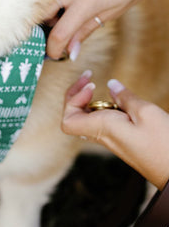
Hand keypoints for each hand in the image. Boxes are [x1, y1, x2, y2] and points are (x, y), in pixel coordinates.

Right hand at [46, 0, 168, 59]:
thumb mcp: (114, 11)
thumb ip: (87, 29)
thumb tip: (71, 50)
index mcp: (86, 3)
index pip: (59, 34)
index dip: (54, 49)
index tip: (55, 53)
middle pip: (41, 14)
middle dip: (45, 26)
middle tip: (59, 27)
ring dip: (47, 7)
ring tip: (64, 7)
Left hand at [62, 72, 168, 189]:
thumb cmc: (164, 148)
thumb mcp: (146, 113)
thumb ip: (126, 97)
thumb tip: (111, 85)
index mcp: (103, 129)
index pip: (68, 120)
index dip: (71, 100)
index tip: (91, 86)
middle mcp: (103, 136)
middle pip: (74, 117)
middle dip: (77, 94)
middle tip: (89, 78)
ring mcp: (112, 140)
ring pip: (88, 119)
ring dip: (90, 100)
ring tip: (102, 86)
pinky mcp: (122, 141)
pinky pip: (103, 123)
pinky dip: (105, 108)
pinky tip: (118, 101)